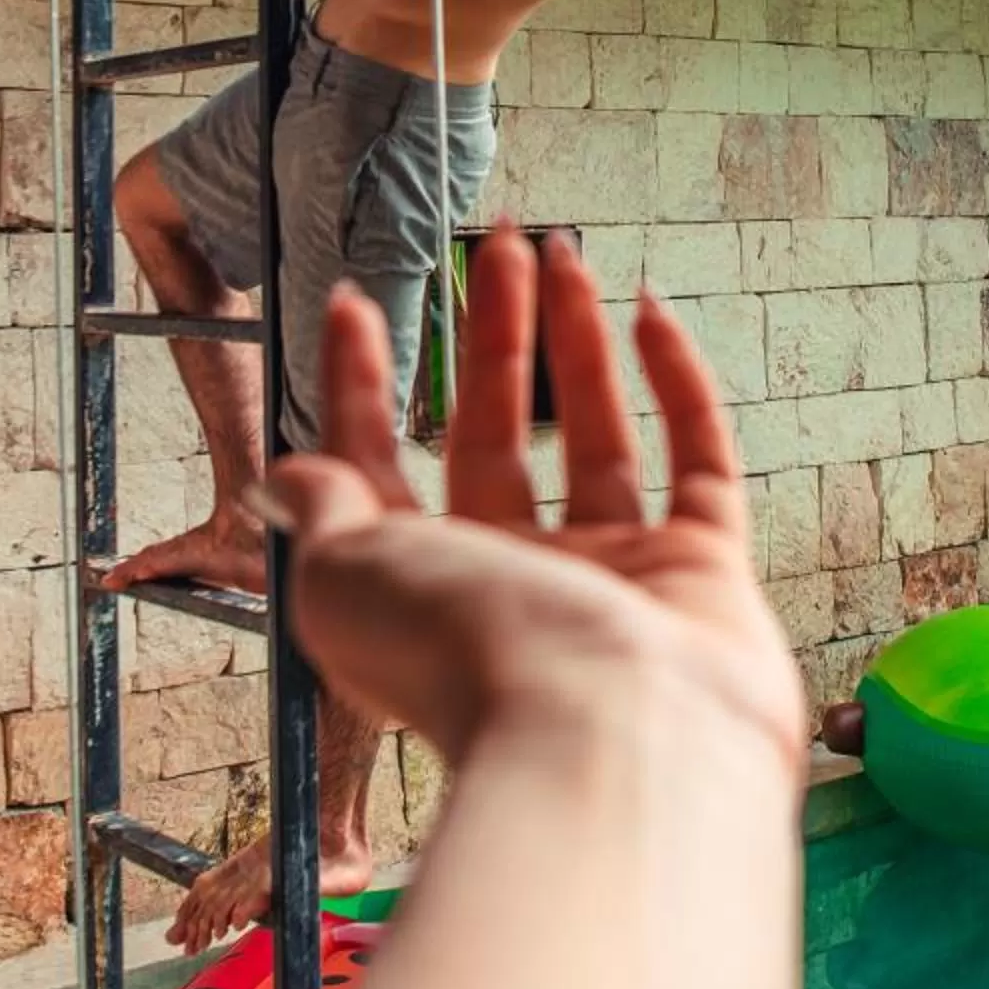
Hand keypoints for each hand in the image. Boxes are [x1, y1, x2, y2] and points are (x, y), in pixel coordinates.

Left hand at [257, 226, 804, 776]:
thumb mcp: (346, 575)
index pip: (378, 468)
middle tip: (493, 245)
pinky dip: (678, 383)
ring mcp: (617, 576)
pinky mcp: (704, 570)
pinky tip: (652, 312)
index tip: (355, 303)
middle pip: (493, 435)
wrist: (612, 742)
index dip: (361, 385)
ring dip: (575, 341)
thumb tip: (284, 476)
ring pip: (595, 435)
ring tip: (562, 254)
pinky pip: (697, 457)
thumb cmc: (468, 664)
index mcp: (420, 590)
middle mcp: (517, 584)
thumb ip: (325, 513)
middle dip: (488, 335)